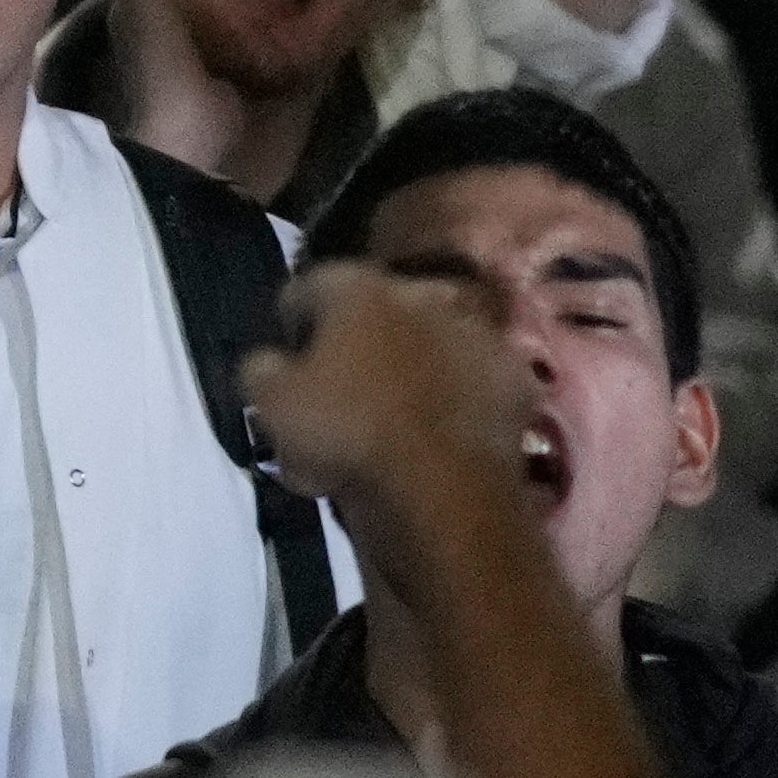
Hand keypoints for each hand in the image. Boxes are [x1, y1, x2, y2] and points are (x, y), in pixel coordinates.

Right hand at [239, 256, 530, 538]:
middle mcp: (420, 294)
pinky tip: (441, 433)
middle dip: (359, 338)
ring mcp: (477, 335)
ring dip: (413, 365)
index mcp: (356, 287)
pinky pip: (475, 382)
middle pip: (376, 309)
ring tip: (395, 413)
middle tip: (342, 386)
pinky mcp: (517, 381)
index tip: (287, 359)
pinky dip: (459, 399)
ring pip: (430, 342)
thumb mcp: (269, 405)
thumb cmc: (344, 437)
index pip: (308, 286)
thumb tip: (269, 359)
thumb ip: (260, 368)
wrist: (443, 492)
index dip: (292, 322)